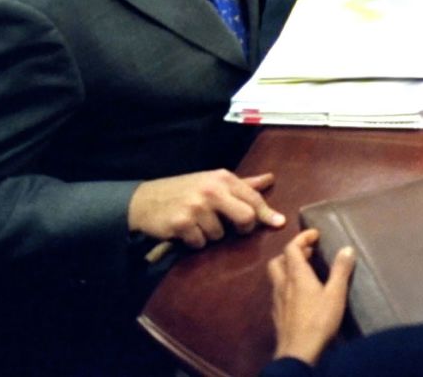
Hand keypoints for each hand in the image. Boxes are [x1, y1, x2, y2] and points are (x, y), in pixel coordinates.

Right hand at [127, 169, 284, 248]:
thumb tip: (270, 179)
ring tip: (197, 223)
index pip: (253, 198)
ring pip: (220, 235)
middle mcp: (211, 190)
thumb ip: (243, 184)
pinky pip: (200, 243)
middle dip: (242, 228)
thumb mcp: (213, 181)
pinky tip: (185, 230)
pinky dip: (194, 242)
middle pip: (245, 218)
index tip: (279, 223)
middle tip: (232, 228)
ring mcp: (196, 207)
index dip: (267, 213)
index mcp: (222, 178)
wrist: (144, 200)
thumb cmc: (185, 190)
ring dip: (210, 235)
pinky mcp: (182, 223)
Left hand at [269, 229, 354, 364]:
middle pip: (278, 261)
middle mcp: (282, 284)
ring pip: (276, 277)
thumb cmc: (318, 320)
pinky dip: (287, 286)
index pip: (291, 248)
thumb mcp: (335, 294)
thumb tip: (347, 248)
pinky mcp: (277, 315)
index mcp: (296, 275)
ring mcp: (277, 300)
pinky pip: (278, 293)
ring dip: (288, 269)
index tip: (315, 235)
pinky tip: (299, 296)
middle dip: (291, 253)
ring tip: (305, 273)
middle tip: (308, 254)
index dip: (302, 238)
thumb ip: (341, 270)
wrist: (297, 352)